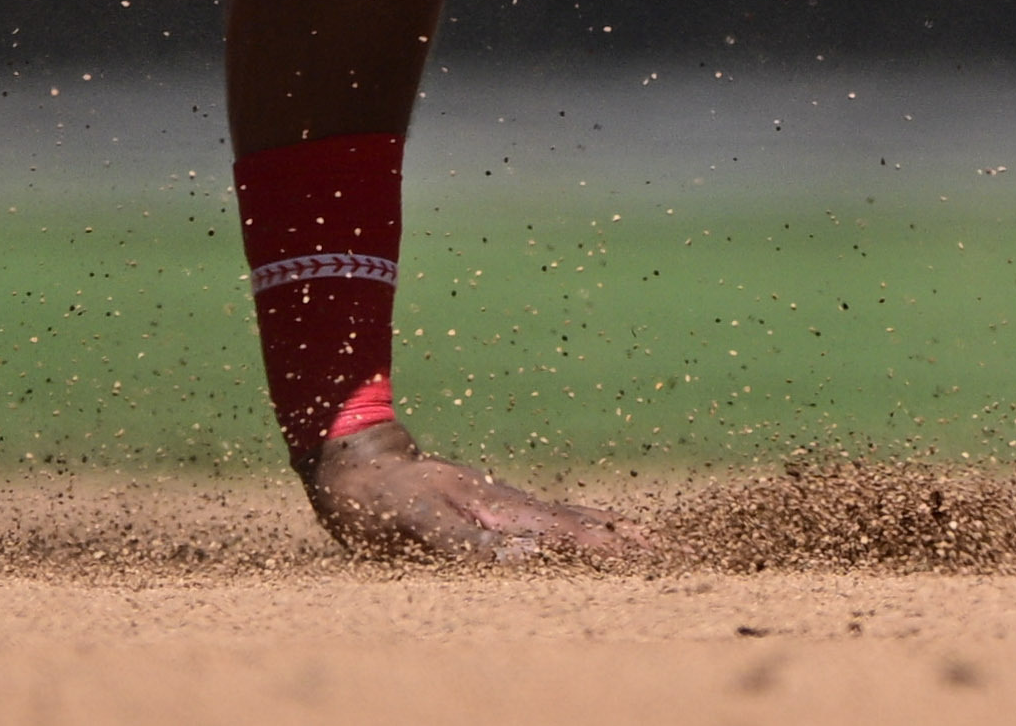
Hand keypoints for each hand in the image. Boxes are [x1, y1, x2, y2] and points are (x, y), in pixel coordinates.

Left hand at [299, 418, 650, 564]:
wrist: (352, 457)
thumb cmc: (378, 499)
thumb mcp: (417, 524)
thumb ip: (469, 543)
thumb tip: (529, 555)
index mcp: (496, 509)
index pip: (563, 534)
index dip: (603, 548)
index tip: (644, 558)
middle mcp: (505, 504)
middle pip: (574, 522)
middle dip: (619, 537)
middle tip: (663, 549)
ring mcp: (497, 501)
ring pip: (563, 517)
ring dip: (604, 529)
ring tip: (641, 537)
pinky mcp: (486, 505)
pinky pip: (543, 517)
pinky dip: (575, 525)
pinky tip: (581, 531)